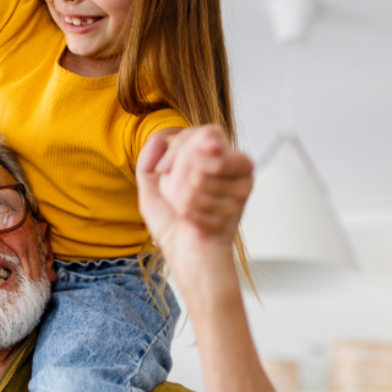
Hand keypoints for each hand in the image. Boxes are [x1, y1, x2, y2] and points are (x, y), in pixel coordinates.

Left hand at [136, 126, 253, 281]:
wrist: (190, 260)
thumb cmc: (176, 230)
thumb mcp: (152, 191)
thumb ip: (150, 161)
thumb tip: (159, 138)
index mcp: (215, 159)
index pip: (200, 132)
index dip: (177, 150)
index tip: (165, 172)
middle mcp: (234, 166)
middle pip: (200, 144)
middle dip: (177, 174)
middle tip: (180, 199)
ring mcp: (241, 180)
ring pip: (199, 169)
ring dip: (184, 197)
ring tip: (191, 213)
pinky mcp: (241, 197)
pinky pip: (203, 188)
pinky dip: (193, 210)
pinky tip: (199, 222)